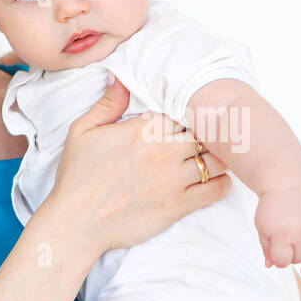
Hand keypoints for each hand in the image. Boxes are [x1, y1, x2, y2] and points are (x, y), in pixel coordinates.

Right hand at [48, 76, 231, 252]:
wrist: (77, 222)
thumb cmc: (77, 177)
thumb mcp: (82, 130)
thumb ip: (108, 103)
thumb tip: (121, 78)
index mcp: (143, 129)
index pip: (182, 110)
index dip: (187, 113)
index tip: (189, 117)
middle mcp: (163, 151)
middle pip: (204, 132)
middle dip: (207, 132)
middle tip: (210, 135)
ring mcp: (174, 179)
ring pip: (215, 159)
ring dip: (218, 155)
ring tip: (216, 155)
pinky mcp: (179, 205)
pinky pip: (216, 189)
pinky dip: (223, 183)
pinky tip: (218, 179)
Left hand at [255, 187, 300, 275]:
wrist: (288, 184)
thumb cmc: (273, 205)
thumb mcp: (262, 226)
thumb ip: (266, 247)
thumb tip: (271, 265)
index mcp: (282, 235)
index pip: (283, 262)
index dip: (280, 261)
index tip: (279, 256)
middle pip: (300, 259)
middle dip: (293, 258)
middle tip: (290, 251)